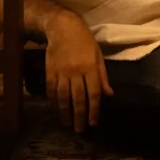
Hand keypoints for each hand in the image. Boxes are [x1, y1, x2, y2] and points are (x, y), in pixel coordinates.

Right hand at [45, 13, 114, 131]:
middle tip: (79, 130)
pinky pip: (51, 90)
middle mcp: (76, 72)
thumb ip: (103, 77)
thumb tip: (109, 95)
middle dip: (79, 116)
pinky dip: (53, 102)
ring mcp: (61, 72)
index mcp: (91, 68)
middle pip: (77, 98)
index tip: (94, 123)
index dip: (94, 109)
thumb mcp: (98, 57)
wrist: (64, 28)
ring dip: (65, 113)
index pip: (93, 93)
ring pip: (63, 97)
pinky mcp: (50, 71)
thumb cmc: (85, 42)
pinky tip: (56, 111)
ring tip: (67, 124)